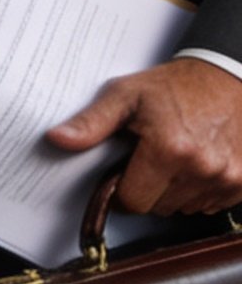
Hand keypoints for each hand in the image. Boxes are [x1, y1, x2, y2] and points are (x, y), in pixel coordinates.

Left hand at [46, 56, 241, 214]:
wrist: (227, 75)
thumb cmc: (176, 86)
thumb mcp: (125, 95)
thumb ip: (91, 122)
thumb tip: (58, 139)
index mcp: (170, 150)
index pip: (132, 202)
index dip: (121, 191)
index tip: (122, 173)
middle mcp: (202, 168)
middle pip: (159, 207)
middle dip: (147, 188)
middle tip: (149, 158)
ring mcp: (228, 178)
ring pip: (185, 208)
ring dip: (175, 190)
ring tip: (175, 156)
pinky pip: (211, 204)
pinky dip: (200, 190)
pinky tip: (197, 163)